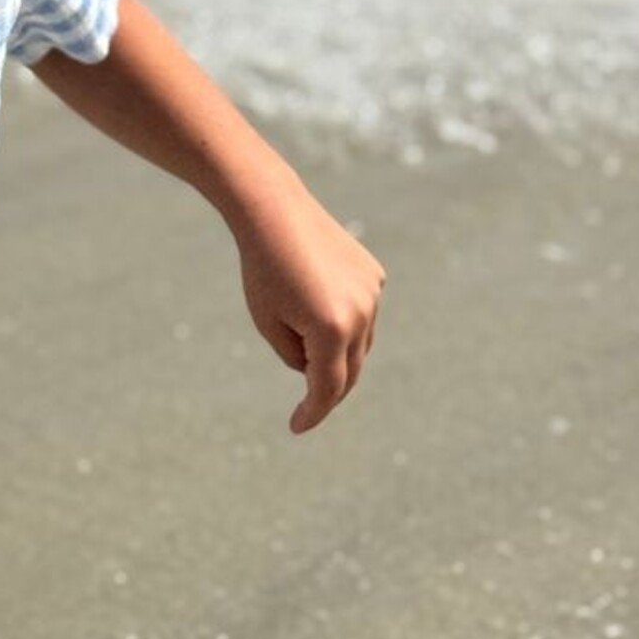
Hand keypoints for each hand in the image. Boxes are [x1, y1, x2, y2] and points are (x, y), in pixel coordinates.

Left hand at [231, 185, 385, 434]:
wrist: (273, 212)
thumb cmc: (262, 269)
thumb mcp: (268, 322)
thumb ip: (296, 357)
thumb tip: (318, 370)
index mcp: (330, 330)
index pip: (326, 390)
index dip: (312, 412)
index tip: (296, 426)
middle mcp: (360, 314)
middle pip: (348, 371)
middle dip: (326, 386)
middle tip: (304, 396)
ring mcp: (373, 294)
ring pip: (359, 343)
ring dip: (336, 350)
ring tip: (300, 325)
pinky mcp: (376, 276)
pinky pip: (361, 312)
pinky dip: (344, 319)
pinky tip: (318, 298)